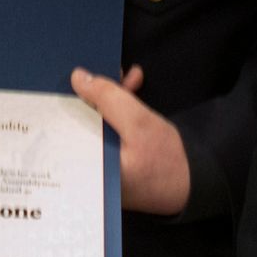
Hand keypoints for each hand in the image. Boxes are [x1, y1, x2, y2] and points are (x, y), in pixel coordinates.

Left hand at [70, 65, 190, 215]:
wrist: (193, 185)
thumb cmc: (166, 160)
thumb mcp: (138, 122)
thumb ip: (108, 98)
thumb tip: (77, 77)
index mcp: (85, 165)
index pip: (64, 125)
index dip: (71, 96)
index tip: (81, 73)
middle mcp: (84, 169)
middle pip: (78, 122)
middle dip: (95, 94)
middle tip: (111, 71)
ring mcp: (96, 167)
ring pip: (93, 124)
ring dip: (108, 100)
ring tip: (130, 78)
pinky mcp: (109, 164)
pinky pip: (104, 132)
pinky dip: (116, 114)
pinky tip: (131, 92)